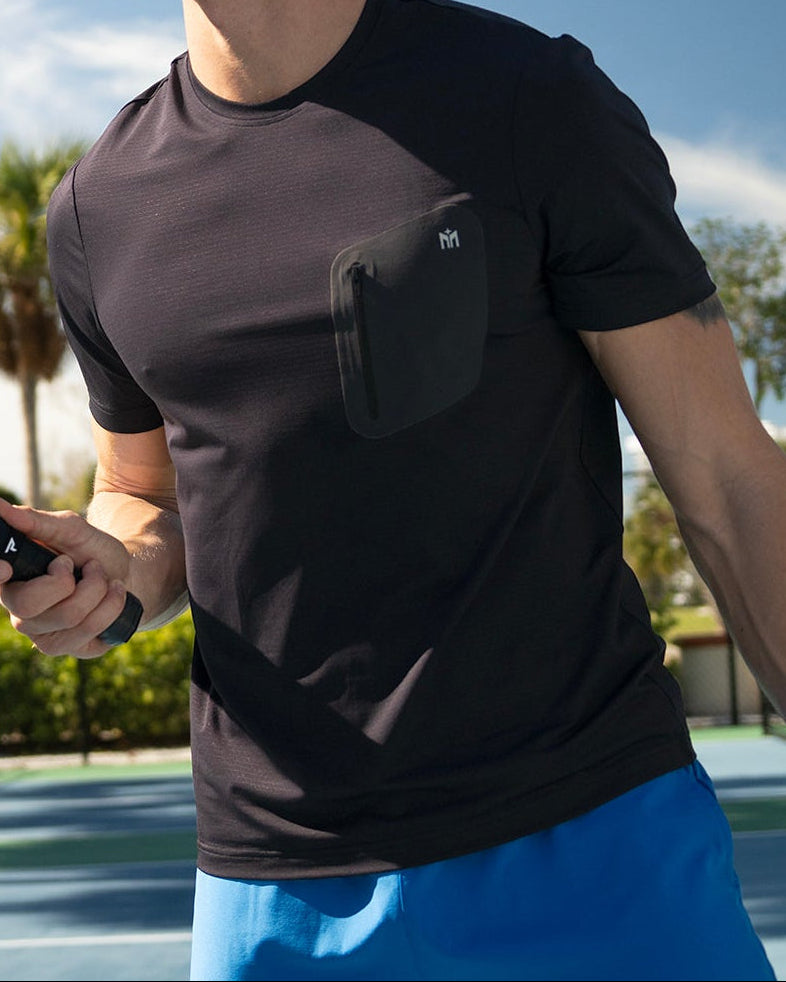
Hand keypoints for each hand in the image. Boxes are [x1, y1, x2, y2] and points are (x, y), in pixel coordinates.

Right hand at [0, 498, 132, 657]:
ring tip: (105, 578)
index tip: (6, 567)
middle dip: (74, 579)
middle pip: (31, 604)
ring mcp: (40, 634)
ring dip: (100, 588)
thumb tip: (0, 507)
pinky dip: (112, 606)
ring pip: (70, 616)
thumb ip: (36, 522)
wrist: (125, 575)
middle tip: (89, 567)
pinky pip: (90, 631)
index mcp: (11, 578)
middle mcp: (17, 610)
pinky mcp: (66, 648)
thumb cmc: (90, 551)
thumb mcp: (70, 530)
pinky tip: (114, 595)